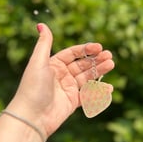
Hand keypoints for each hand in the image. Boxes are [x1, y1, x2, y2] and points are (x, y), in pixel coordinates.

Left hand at [8, 23, 114, 138]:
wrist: (32, 117)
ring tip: (111, 65)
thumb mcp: (38, 62)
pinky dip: (98, 91)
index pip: (73, 54)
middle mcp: (61, 75)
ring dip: (99, 71)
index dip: (86, 49)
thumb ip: (44, 43)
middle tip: (109, 56)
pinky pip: (88, 95)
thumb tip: (41, 24)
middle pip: (82, 65)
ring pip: (87, 77)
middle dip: (95, 59)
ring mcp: (67, 89)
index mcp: (54, 65)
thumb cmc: (33, 87)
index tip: (99, 47)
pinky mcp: (72, 102)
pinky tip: (109, 87)